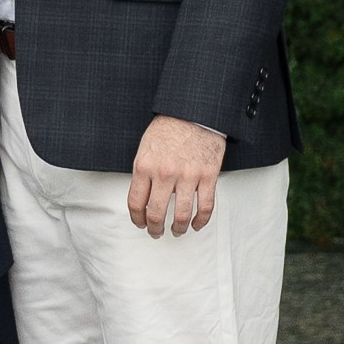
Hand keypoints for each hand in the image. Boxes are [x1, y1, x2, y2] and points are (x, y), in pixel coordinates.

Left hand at [128, 117, 225, 237]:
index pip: (135, 202)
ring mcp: (187, 176)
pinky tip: (196, 224)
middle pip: (156, 213)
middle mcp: (164, 173)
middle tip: (156, 232)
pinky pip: (205, 206)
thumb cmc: (170, 127)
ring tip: (177, 230)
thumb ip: (143, 172)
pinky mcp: (207, 176)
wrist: (194, 111)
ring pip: (181, 215)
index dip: (137, 218)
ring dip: (178, 228)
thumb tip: (142, 197)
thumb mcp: (146, 147)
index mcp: (145, 165)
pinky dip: (201, 220)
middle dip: (154, 228)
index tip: (140, 223)